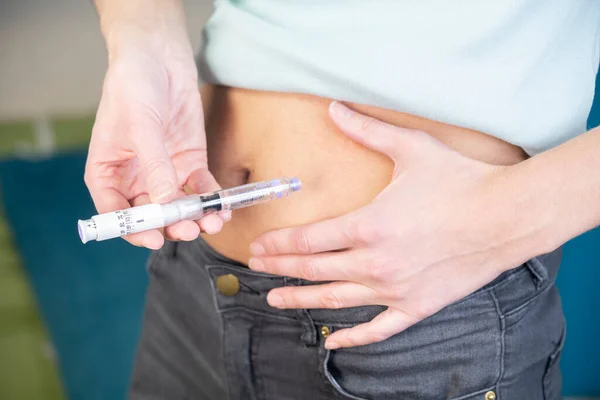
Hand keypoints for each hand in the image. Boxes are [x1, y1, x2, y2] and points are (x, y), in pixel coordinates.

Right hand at [85, 20, 227, 249]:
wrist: (159, 58)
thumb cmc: (134, 87)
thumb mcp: (141, 126)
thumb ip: (154, 165)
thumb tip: (164, 201)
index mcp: (108, 173)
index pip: (117, 213)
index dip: (135, 230)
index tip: (155, 238)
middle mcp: (136, 179)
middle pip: (152, 215)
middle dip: (172, 225)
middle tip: (190, 229)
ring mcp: (164, 173)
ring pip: (179, 207)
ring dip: (195, 217)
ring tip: (212, 222)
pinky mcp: (189, 163)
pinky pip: (200, 188)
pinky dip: (211, 199)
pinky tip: (222, 206)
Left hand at [248, 102, 529, 348]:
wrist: (507, 216)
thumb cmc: (460, 181)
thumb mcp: (411, 149)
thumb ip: (367, 131)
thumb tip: (334, 108)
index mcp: (368, 227)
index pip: (307, 240)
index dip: (278, 243)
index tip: (257, 246)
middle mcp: (375, 263)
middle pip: (313, 269)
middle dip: (280, 267)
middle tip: (256, 266)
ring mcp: (395, 289)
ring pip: (336, 299)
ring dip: (301, 300)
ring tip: (275, 300)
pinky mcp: (417, 306)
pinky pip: (378, 329)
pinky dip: (353, 337)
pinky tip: (332, 342)